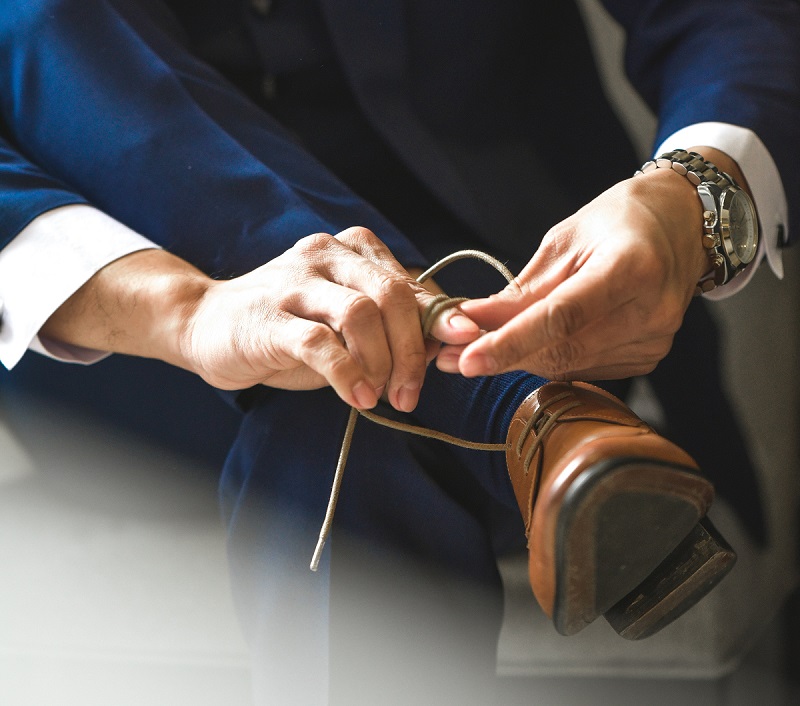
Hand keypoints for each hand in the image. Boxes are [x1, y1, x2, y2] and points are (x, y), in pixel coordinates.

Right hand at [42, 227, 479, 411]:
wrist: (207, 323)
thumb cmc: (289, 325)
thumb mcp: (347, 320)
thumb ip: (393, 322)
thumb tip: (449, 340)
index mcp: (353, 251)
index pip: (412, 285)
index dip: (440, 324)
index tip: (459, 355)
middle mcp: (327, 255)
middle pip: (392, 295)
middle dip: (412, 350)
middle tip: (411, 392)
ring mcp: (296, 281)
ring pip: (360, 314)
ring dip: (381, 363)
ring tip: (381, 396)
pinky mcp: (269, 316)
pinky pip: (320, 341)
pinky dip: (346, 372)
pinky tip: (357, 395)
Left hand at [436, 167, 710, 379]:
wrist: (679, 226)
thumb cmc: (617, 221)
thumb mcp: (563, 241)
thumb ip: (520, 290)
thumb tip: (469, 321)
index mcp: (632, 267)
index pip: (561, 318)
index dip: (509, 343)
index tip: (466, 361)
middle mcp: (650, 311)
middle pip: (562, 350)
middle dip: (502, 356)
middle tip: (449, 358)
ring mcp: (654, 340)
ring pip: (568, 365)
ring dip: (518, 360)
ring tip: (477, 350)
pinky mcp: (648, 357)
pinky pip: (583, 368)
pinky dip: (548, 359)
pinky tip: (527, 346)